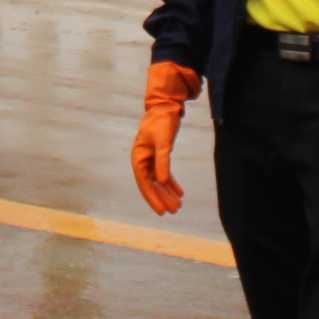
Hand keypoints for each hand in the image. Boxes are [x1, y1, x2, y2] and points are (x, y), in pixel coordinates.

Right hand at [130, 60, 199, 216]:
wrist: (166, 107)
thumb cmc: (162, 122)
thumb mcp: (163, 142)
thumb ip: (162, 162)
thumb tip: (162, 181)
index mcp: (139, 158)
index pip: (144, 183)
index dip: (153, 198)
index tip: (162, 211)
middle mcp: (143, 160)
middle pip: (152, 185)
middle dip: (162, 198)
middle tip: (173, 212)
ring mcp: (151, 158)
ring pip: (159, 181)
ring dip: (168, 193)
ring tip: (178, 206)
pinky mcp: (160, 155)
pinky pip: (165, 173)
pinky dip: (172, 183)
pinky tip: (180, 192)